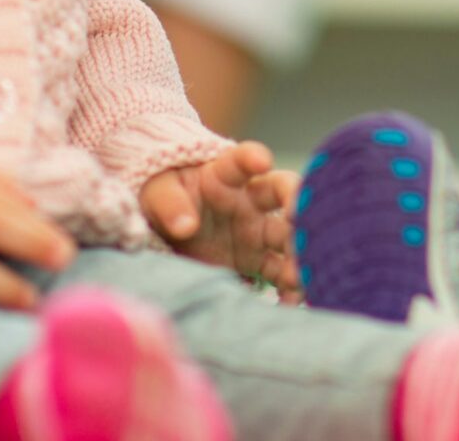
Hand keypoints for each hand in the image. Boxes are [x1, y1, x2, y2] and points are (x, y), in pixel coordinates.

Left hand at [139, 140, 301, 299]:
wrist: (164, 228)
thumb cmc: (164, 198)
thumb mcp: (158, 194)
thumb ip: (171, 204)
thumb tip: (185, 225)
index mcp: (225, 175)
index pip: (241, 161)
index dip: (252, 157)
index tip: (261, 161)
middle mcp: (251, 200)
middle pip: (284, 193)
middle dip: (297, 204)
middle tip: (299, 220)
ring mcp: (258, 231)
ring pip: (288, 236)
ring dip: (298, 253)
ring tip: (299, 275)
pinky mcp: (256, 261)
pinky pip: (280, 271)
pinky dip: (290, 285)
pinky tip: (292, 300)